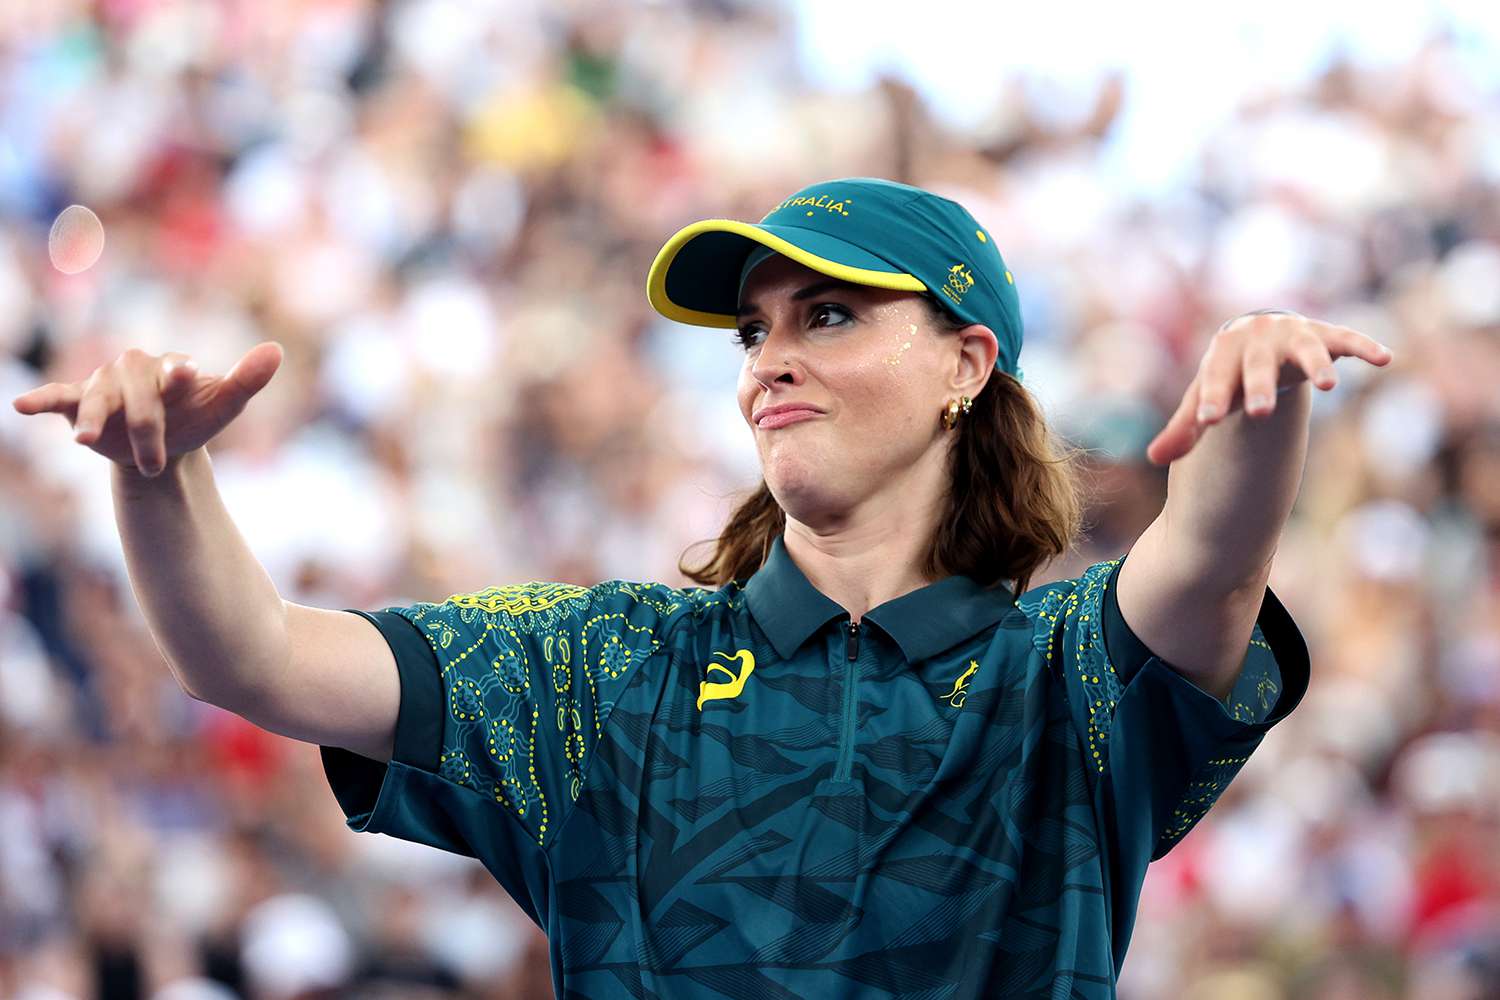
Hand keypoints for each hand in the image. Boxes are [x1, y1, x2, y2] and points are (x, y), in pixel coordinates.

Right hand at [11, 342, 283, 476]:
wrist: (168, 444)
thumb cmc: (198, 416)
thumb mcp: (225, 404)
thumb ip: (247, 380)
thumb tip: (276, 350)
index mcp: (171, 367)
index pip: (175, 370)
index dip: (179, 375)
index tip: (185, 377)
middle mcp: (135, 369)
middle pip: (137, 397)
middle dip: (147, 430)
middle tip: (157, 464)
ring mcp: (105, 384)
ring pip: (97, 399)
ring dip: (95, 422)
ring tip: (87, 442)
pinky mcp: (80, 402)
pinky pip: (59, 397)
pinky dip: (41, 400)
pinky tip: (21, 406)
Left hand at [1146, 310, 1392, 465]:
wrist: (1253, 332)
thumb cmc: (1226, 374)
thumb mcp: (1206, 395)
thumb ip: (1184, 428)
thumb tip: (1153, 459)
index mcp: (1222, 355)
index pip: (1214, 380)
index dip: (1211, 400)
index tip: (1207, 422)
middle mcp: (1256, 340)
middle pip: (1257, 367)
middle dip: (1259, 388)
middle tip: (1259, 413)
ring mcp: (1292, 335)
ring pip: (1305, 350)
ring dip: (1316, 364)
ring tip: (1328, 386)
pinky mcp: (1324, 334)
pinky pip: (1346, 338)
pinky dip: (1364, 347)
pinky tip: (1385, 359)